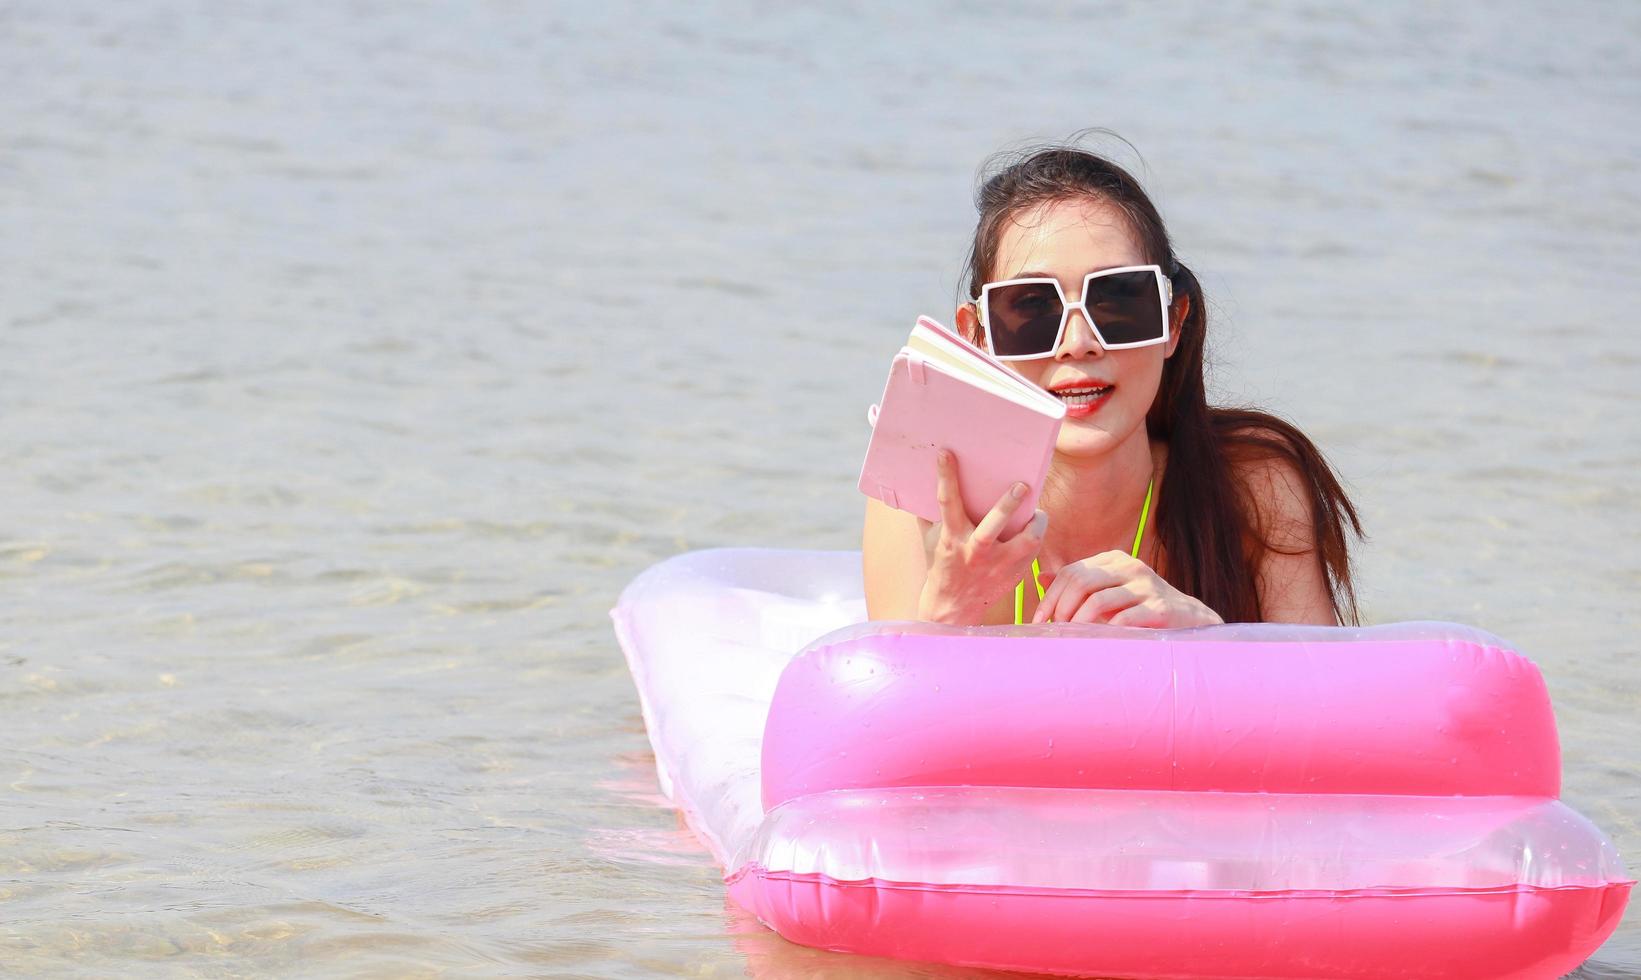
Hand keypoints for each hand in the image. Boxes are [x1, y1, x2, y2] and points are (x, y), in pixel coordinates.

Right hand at [916, 450, 1046, 624]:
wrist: (952, 609)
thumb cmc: (942, 566)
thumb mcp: (932, 540)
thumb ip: (932, 515)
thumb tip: (923, 482)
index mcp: (951, 539)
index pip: (947, 503)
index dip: (946, 476)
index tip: (946, 454)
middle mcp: (975, 552)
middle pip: (992, 526)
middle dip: (1007, 505)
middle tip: (1021, 485)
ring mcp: (997, 565)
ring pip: (1025, 542)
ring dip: (1036, 524)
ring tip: (1037, 512)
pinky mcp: (1014, 574)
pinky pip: (1033, 552)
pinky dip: (1036, 536)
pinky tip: (1034, 527)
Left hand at [1031, 551, 1223, 627]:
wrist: (1190, 619)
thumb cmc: (1142, 607)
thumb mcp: (1110, 590)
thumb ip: (1078, 583)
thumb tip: (1041, 577)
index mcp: (1113, 560)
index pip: (1071, 572)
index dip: (1050, 597)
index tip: (1039, 621)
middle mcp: (1129, 567)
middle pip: (1081, 582)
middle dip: (1061, 608)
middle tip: (1055, 630)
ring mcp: (1146, 586)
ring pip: (1098, 600)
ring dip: (1078, 622)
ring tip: (1072, 637)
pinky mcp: (1160, 608)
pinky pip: (1123, 618)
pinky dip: (1105, 631)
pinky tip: (1098, 640)